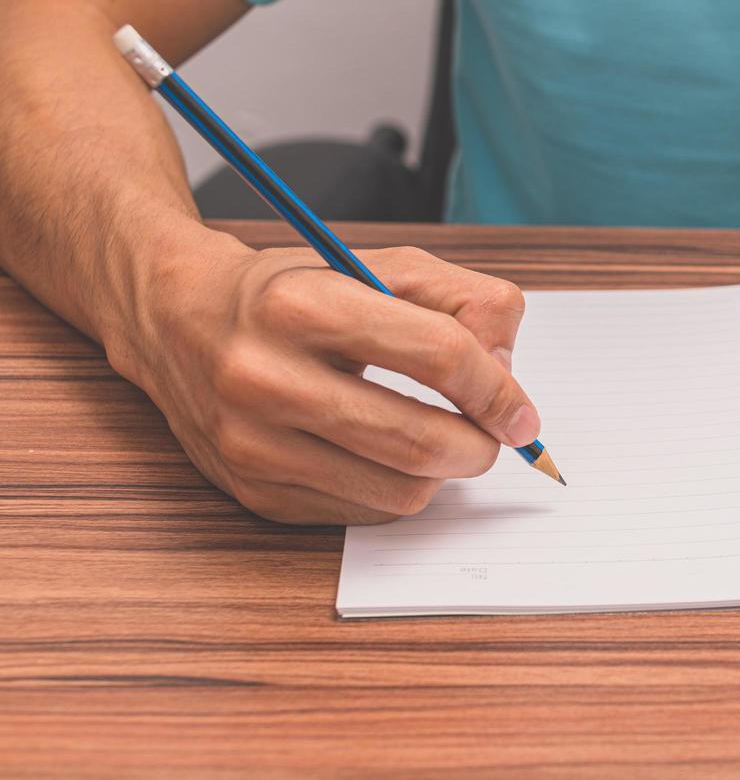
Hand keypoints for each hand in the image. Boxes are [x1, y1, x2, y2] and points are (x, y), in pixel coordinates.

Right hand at [110, 239, 538, 523]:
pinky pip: (364, 513)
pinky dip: (395, 489)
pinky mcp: (253, 491)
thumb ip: (463, 301)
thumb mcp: (380, 266)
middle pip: (422, 440)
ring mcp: (253, 443)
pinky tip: (384, 454)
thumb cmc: (294, 293)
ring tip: (436, 437)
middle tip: (493, 435)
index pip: (439, 354)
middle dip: (482, 445)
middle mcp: (266, 376)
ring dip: (442, 472)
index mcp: (303, 304)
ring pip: (401, 491)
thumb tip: (507, 374)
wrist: (177, 320)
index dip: (498, 389)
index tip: (522, 412)